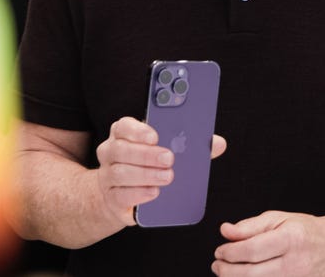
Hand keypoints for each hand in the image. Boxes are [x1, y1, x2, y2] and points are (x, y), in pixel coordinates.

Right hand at [94, 118, 227, 226]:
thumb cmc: (146, 166)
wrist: (119, 194)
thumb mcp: (164, 150)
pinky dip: (139, 193)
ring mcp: (107, 175)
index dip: (138, 131)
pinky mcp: (111, 197)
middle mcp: (110, 152)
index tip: (155, 136)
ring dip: (145, 174)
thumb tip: (217, 143)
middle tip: (169, 159)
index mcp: (123, 134)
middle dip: (146, 154)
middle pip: (121, 149)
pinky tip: (154, 192)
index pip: (123, 126)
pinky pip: (121, 195)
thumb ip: (189, 146)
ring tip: (167, 176)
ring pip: (121, 172)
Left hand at [212, 211, 324, 275]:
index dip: (229, 253)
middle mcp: (295, 263)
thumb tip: (226, 231)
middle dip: (227, 270)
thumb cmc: (308, 231)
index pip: (251, 250)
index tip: (220, 251)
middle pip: (252, 273)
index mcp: (289, 239)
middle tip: (218, 264)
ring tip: (227, 272)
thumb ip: (249, 226)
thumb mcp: (279, 219)